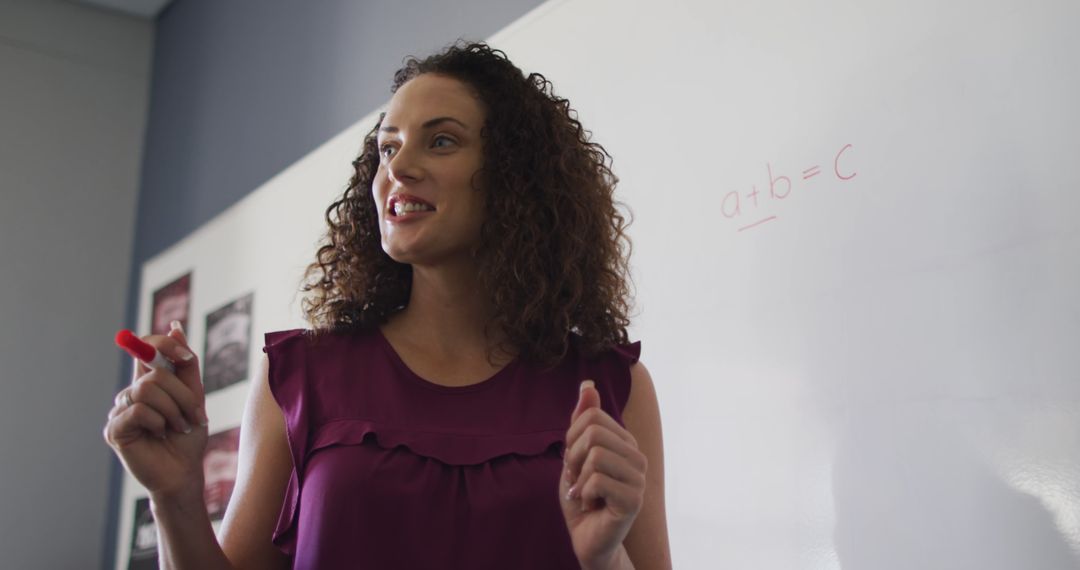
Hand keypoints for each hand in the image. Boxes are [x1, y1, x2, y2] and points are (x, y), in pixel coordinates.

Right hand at [103, 321, 208, 500]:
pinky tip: (160, 436)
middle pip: (154, 372)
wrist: (184, 472)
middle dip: (182, 395)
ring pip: (146, 389)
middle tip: (193, 416)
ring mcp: (120, 410)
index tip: (187, 357)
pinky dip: (158, 422)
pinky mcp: (114, 428)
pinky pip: (138, 410)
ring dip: (173, 410)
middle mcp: (131, 393)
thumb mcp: (194, 396)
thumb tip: (175, 327)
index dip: (165, 345)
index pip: (147, 349)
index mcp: (149, 383)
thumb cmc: (188, 437)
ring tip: (178, 428)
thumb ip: (185, 365)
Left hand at [561, 380, 646, 569]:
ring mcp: (638, 478)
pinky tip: (591, 505)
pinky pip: (597, 480)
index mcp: (625, 442)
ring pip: (595, 455)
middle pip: (594, 432)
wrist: (587, 539)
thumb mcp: (575, 454)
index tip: (574, 463)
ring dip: (578, 479)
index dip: (572, 438)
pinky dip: (583, 494)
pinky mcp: (634, 499)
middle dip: (573, 458)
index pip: (592, 416)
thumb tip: (587, 383)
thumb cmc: (582, 498)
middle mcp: (637, 456)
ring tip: (584, 493)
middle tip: (577, 479)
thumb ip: (582, 421)